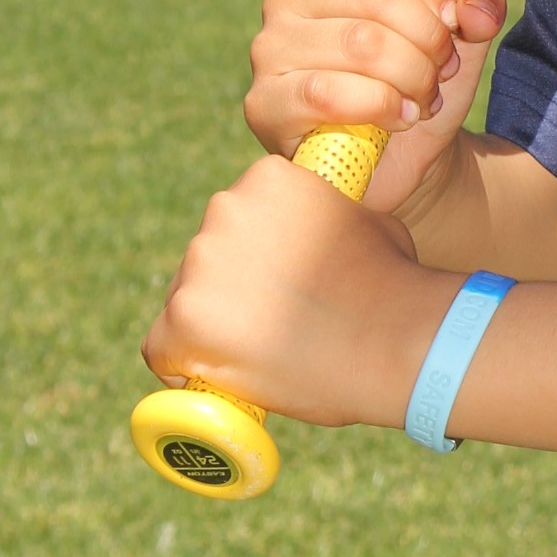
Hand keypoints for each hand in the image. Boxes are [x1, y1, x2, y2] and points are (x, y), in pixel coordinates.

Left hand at [142, 152, 450, 429]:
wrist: (395, 341)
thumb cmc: (392, 284)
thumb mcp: (364, 222)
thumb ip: (322, 219)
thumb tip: (314, 238)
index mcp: (266, 179)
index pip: (242, 216)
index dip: (259, 255)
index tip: (283, 283)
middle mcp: (223, 210)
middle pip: (210, 256)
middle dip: (234, 288)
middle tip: (276, 322)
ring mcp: (198, 266)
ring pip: (188, 301)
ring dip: (214, 326)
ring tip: (266, 353)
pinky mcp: (181, 321)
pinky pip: (161, 348)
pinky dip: (183, 367)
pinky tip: (220, 378)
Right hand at [245, 0, 509, 224]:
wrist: (404, 161)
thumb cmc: (420, 82)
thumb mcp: (463, 35)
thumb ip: (479, 1)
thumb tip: (473, 10)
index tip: (452, 19)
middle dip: (427, 38)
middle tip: (441, 71)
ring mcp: (270, 48)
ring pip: (360, 43)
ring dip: (412, 77)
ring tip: (424, 99)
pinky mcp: (264, 102)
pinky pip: (328, 92)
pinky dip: (381, 107)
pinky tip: (399, 118)